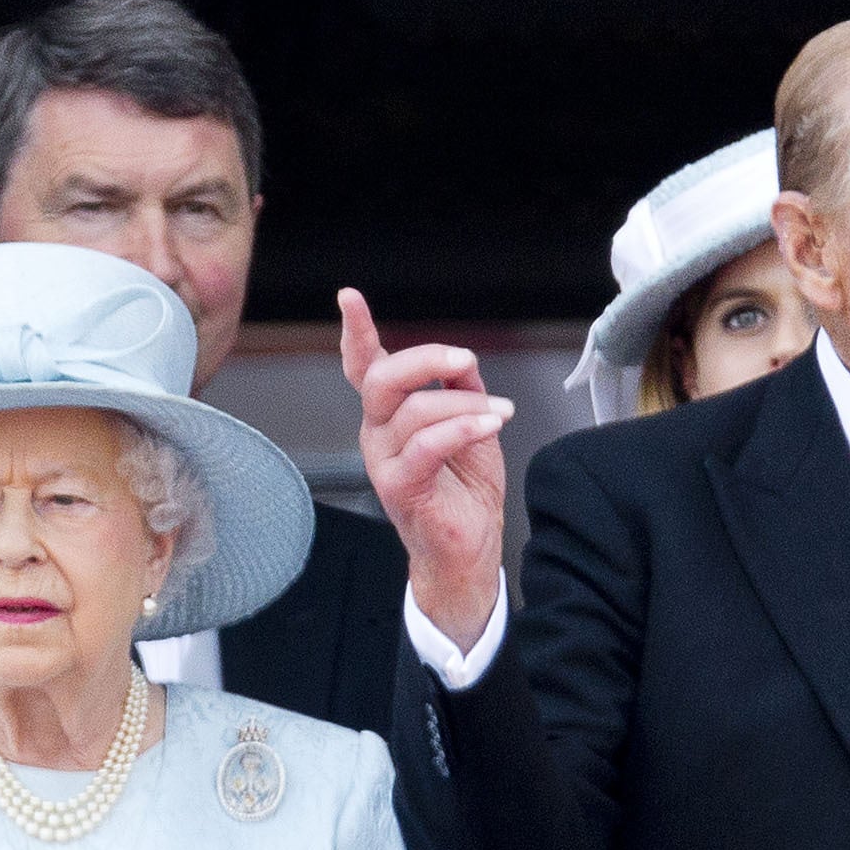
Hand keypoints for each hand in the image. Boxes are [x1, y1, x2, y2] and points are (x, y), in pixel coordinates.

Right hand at [339, 285, 514, 649]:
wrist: (470, 552)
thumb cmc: (465, 492)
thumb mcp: (472, 425)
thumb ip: (464, 389)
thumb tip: (462, 362)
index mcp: (390, 415)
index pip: (363, 367)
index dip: (356, 332)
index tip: (349, 298)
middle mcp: (378, 433)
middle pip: (382, 377)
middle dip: (426, 360)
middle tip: (465, 361)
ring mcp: (383, 461)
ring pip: (415, 410)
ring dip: (465, 404)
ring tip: (500, 413)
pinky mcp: (398, 487)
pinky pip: (425, 445)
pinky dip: (462, 428)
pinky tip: (489, 424)